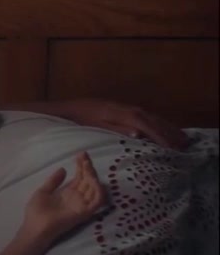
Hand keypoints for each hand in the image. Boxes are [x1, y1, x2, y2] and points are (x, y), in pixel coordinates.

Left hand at [23, 152, 105, 241]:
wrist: (34, 227)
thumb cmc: (36, 212)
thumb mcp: (43, 191)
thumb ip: (53, 181)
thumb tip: (63, 168)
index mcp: (68, 193)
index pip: (79, 177)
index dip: (81, 166)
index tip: (80, 154)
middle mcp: (77, 198)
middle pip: (87, 181)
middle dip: (87, 168)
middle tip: (84, 156)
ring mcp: (82, 205)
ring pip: (94, 189)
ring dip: (93, 176)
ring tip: (87, 166)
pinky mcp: (84, 213)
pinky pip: (97, 201)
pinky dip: (98, 190)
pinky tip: (92, 179)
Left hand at [48, 98, 187, 149]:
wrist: (70, 107)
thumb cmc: (81, 120)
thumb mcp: (96, 127)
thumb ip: (117, 130)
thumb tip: (138, 134)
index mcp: (121, 114)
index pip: (145, 124)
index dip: (160, 136)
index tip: (171, 147)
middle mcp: (127, 108)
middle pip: (153, 120)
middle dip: (169, 132)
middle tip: (183, 144)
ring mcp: (126, 107)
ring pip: (152, 117)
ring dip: (167, 126)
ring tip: (181, 138)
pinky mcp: (124, 109)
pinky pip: (146, 115)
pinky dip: (158, 122)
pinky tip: (164, 128)